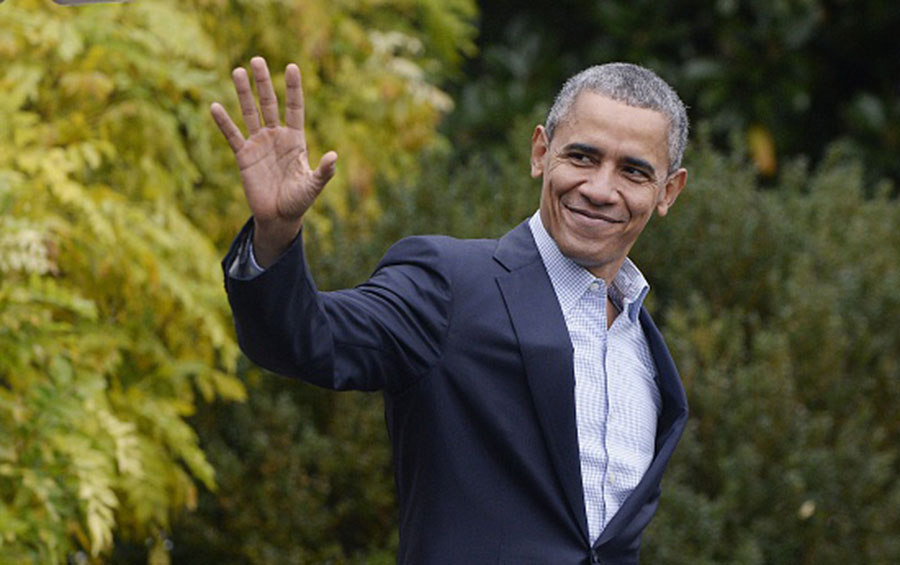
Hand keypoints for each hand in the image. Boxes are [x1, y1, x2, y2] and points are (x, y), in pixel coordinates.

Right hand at [210, 56, 336, 266]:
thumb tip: (333, 156)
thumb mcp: (313, 186)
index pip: (295, 108)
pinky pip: (233, 136)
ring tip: (237, 71)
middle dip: (264, 82)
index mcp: (295, 139)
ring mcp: (259, 144)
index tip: (292, 66)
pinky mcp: (244, 156)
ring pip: (250, 113)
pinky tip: (215, 107)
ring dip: (243, 93)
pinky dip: (224, 122)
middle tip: (257, 60)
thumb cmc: (299, 200)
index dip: (293, 88)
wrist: (279, 217)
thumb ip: (324, 171)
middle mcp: (276, 136)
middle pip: (269, 103)